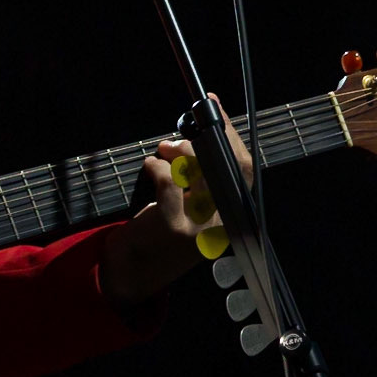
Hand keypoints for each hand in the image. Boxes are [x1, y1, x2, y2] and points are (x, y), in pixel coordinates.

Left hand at [99, 97, 253, 311]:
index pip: (244, 167)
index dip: (230, 133)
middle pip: (223, 164)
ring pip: (195, 168)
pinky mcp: (174, 225)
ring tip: (163, 153)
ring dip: (175, 153)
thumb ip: (200, 175)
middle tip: (175, 143)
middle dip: (198, 142)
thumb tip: (202, 127)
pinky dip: (156, 165)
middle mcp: (222, 223)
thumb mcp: (190, 205)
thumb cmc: (160, 230)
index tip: (213, 104)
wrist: (132, 273)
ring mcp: (200, 226)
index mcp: (230, 215)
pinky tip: (150, 168)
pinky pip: (168, 177)